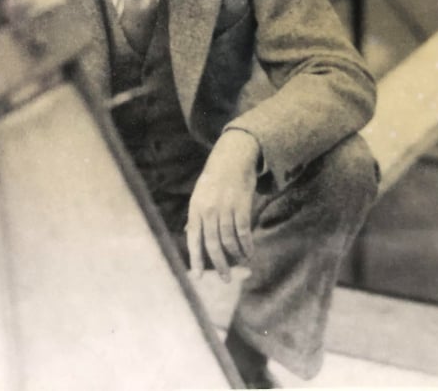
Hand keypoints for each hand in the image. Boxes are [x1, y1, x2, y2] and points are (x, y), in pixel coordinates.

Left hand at [186, 131, 260, 281]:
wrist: (233, 157)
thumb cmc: (214, 179)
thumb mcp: (199, 195)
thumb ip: (195, 215)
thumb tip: (188, 234)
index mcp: (195, 208)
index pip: (193, 238)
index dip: (195, 258)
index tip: (198, 276)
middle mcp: (208, 209)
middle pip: (213, 244)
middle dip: (220, 265)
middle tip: (226, 279)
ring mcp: (225, 207)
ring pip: (229, 240)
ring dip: (236, 255)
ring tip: (241, 262)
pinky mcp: (242, 205)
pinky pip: (244, 232)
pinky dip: (247, 245)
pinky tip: (249, 253)